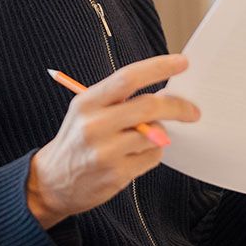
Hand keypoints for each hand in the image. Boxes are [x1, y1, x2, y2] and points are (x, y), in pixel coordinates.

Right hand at [26, 54, 200, 228]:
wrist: (53, 182)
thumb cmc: (77, 140)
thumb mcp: (87, 111)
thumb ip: (120, 100)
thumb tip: (164, 92)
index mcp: (87, 102)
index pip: (127, 78)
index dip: (158, 68)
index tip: (182, 63)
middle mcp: (94, 125)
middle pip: (148, 107)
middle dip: (177, 107)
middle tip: (192, 111)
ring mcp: (105, 152)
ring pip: (154, 135)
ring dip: (160, 135)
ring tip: (145, 138)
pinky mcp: (116, 174)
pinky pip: (152, 157)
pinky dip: (153, 153)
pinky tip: (136, 155)